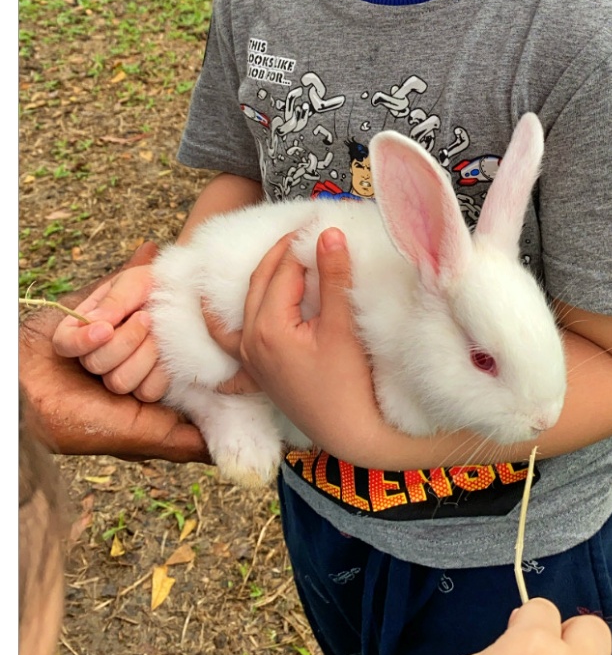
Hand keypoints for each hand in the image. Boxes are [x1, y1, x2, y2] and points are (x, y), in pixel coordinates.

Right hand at [20, 243, 208, 463]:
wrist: (24, 400)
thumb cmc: (79, 423)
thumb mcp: (138, 436)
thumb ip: (183, 440)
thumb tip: (226, 452)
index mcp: (157, 365)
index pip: (177, 349)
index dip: (156, 366)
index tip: (134, 386)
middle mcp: (140, 339)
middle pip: (157, 329)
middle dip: (129, 356)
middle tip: (104, 378)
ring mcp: (116, 319)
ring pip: (133, 315)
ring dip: (108, 345)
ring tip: (88, 361)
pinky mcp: (90, 306)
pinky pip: (101, 306)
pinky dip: (84, 332)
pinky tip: (82, 340)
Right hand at [52, 262, 168, 401]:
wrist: (188, 297)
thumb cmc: (155, 285)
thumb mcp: (134, 282)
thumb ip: (115, 300)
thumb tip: (96, 322)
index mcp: (85, 326)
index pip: (65, 343)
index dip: (82, 341)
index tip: (106, 328)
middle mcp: (97, 353)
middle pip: (95, 364)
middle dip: (125, 340)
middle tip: (146, 317)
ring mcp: (120, 373)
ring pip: (119, 382)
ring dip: (144, 355)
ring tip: (158, 332)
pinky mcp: (144, 387)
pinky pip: (147, 391)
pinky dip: (161, 371)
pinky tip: (168, 351)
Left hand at [204, 229, 384, 458]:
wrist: (352, 435)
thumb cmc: (350, 383)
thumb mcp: (343, 327)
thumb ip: (333, 278)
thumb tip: (326, 232)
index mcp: (269, 326)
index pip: (284, 269)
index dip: (301, 241)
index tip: (317, 219)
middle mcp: (250, 341)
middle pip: (260, 282)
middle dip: (279, 253)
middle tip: (301, 229)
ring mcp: (250, 359)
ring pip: (239, 308)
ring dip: (250, 280)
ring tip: (257, 257)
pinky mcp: (258, 372)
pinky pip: (229, 343)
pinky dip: (222, 324)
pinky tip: (215, 310)